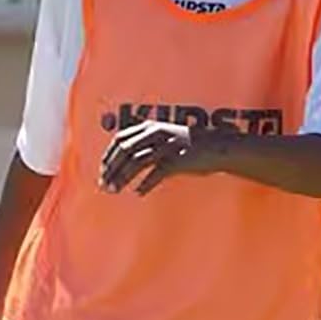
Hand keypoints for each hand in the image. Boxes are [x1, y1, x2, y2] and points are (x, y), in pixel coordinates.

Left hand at [99, 121, 228, 195]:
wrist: (217, 147)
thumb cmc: (188, 147)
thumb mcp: (165, 139)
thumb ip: (146, 145)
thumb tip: (125, 161)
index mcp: (150, 127)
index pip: (119, 139)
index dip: (108, 156)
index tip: (103, 171)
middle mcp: (155, 134)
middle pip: (124, 151)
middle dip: (111, 169)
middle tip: (104, 185)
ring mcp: (166, 146)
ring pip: (136, 162)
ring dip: (122, 178)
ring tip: (115, 190)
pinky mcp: (177, 160)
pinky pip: (156, 173)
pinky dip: (145, 184)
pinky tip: (138, 192)